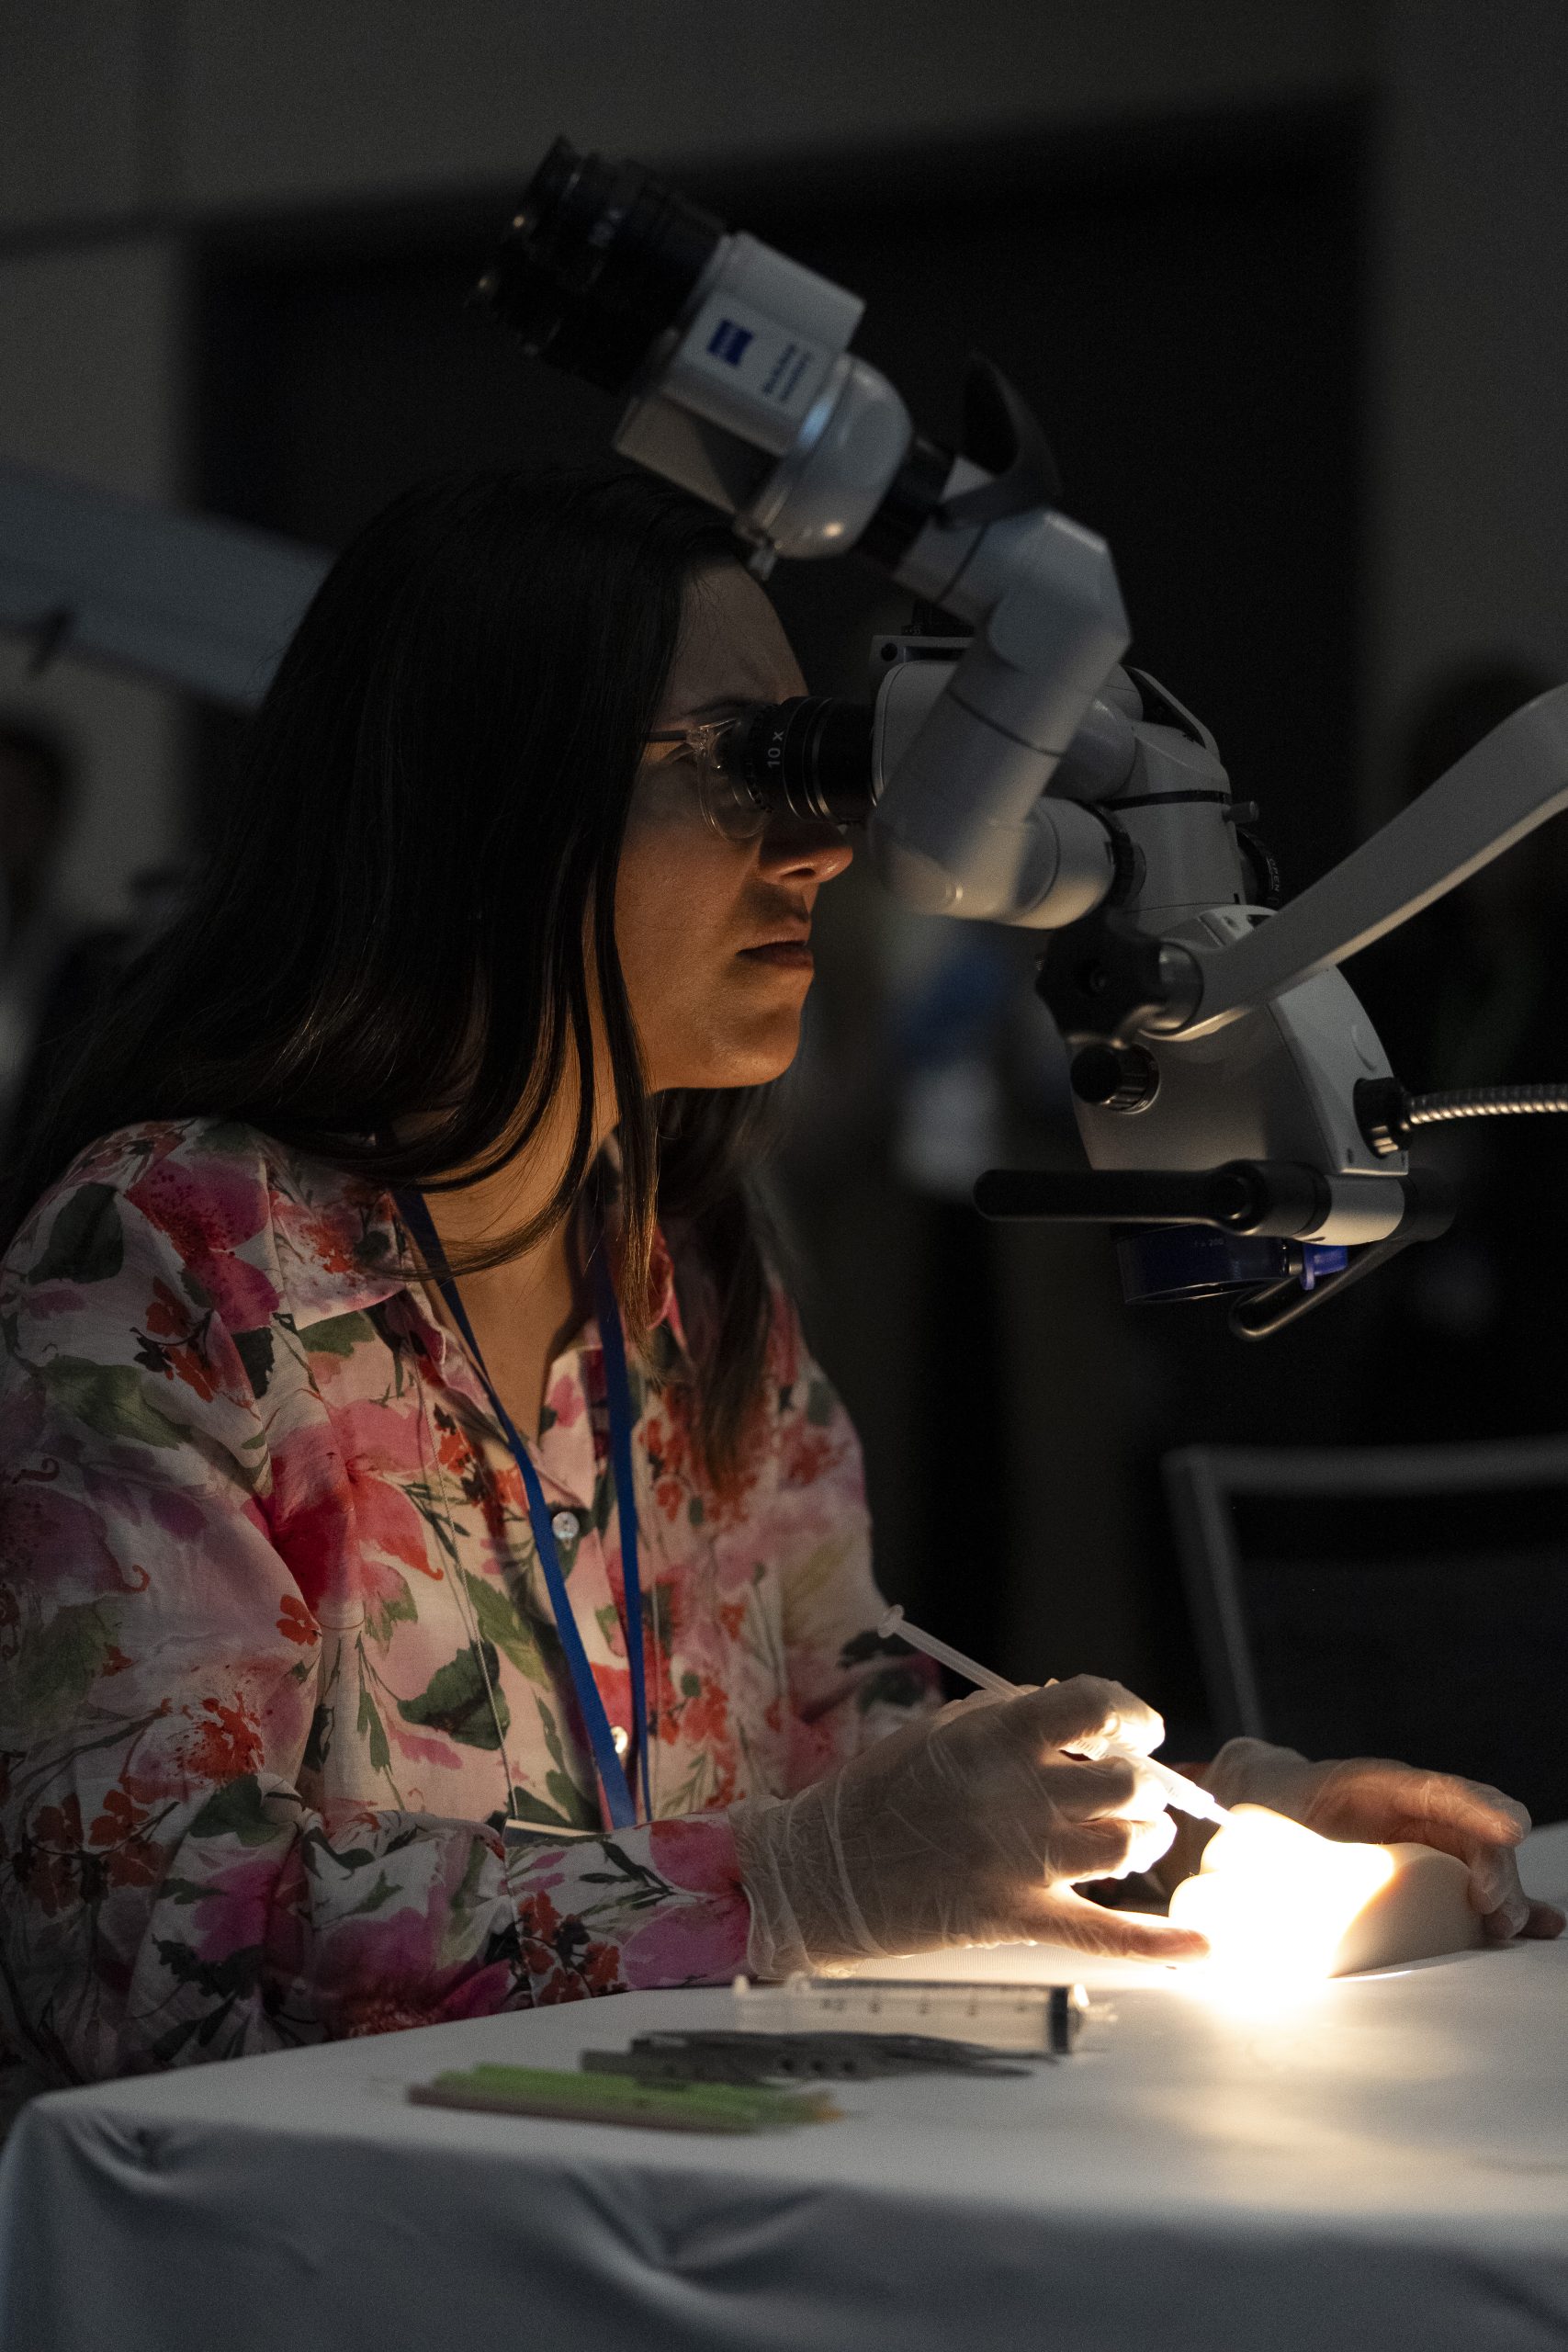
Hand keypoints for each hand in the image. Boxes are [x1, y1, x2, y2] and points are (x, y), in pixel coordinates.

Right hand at [731, 1676, 1210, 1974]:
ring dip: (1145, 1839)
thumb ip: (1006, 1718)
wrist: (817, 1875)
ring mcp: (1018, 1862)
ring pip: (1126, 1847)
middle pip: (1124, 1783)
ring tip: (1134, 1838)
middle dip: (1142, 1784)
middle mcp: (1014, 1796)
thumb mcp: (935, 1733)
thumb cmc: (874, 1796)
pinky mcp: (1014, 1920)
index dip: (1132, 1714)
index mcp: (991, 1739)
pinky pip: (1101, 1933)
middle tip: (1128, 1792)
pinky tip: (1203, 1949)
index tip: (1140, 1730)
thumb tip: (1075, 1715)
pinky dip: (1157, 1944)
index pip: (1093, 1708)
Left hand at [1204, 1738, 1564, 1942]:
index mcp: (1374, 1785)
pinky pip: (1473, 1886)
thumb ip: (1271, 1840)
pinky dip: (1506, 1906)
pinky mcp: (1424, 1876)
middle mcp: (1408, 1810)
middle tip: (1494, 1911)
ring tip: (1509, 1928)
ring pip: (1480, 1862)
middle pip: (1471, 1831)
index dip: (1475, 1807)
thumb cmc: (1263, 1807)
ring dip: (1504, 1894)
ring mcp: (1422, 1842)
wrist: (1253, 1809)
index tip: (1509, 1828)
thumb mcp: (1263, 1817)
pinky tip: (1537, 1927)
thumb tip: (1268, 1876)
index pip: (1436, 1789)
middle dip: (1494, 1868)